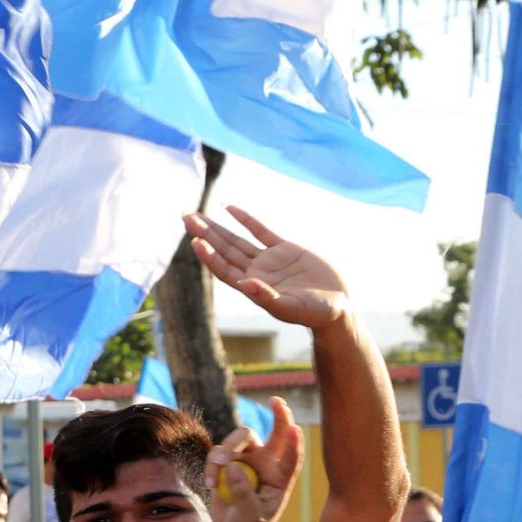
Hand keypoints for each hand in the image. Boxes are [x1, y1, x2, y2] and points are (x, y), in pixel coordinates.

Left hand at [185, 207, 349, 329]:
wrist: (337, 307)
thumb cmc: (314, 314)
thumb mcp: (291, 307)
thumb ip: (268, 297)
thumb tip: (245, 284)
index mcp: (252, 287)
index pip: (223, 269)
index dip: (209, 256)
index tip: (195, 240)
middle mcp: (255, 272)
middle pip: (223, 250)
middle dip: (204, 234)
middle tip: (185, 216)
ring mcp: (268, 259)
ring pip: (236, 240)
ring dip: (217, 227)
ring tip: (195, 214)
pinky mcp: (284, 249)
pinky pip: (260, 231)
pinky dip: (245, 219)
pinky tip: (229, 208)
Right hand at [204, 399, 298, 521]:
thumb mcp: (249, 517)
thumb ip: (243, 494)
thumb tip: (232, 467)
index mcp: (282, 477)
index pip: (291, 455)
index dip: (294, 441)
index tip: (295, 426)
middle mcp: (267, 462)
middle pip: (269, 433)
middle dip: (271, 420)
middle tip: (269, 410)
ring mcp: (248, 458)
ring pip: (238, 439)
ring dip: (223, 453)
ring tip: (215, 476)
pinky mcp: (229, 460)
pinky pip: (217, 452)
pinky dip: (211, 466)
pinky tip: (211, 484)